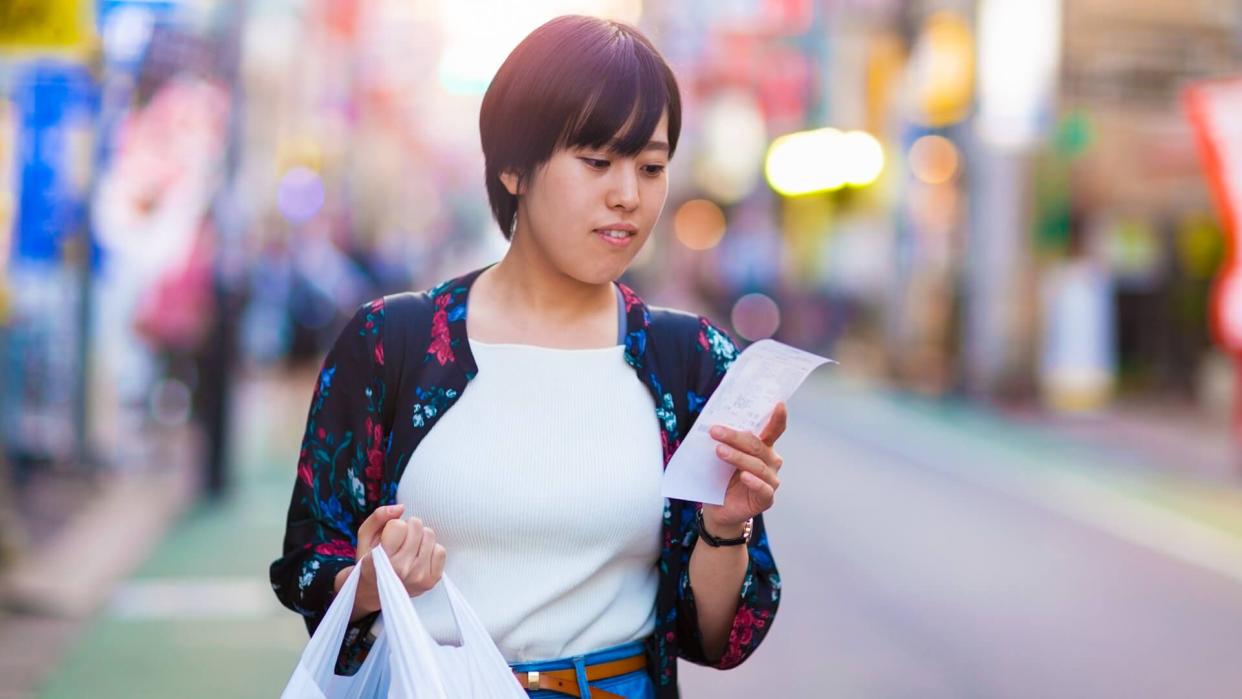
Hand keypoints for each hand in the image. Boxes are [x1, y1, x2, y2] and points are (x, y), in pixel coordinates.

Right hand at [341, 504, 447, 620]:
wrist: (374, 591)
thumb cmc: (370, 560)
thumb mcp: (365, 536)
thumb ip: (378, 517)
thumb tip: (401, 507)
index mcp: (380, 560)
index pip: (399, 525)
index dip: (393, 526)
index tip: (387, 538)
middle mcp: (401, 570)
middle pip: (416, 526)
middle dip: (408, 528)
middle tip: (399, 541)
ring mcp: (419, 577)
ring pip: (429, 535)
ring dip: (419, 537)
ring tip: (408, 549)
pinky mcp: (432, 580)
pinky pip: (440, 550)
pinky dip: (430, 549)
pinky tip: (418, 557)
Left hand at [701, 402, 786, 532]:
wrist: (717, 508)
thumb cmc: (721, 477)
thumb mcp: (720, 456)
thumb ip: (724, 442)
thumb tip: (713, 425)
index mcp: (763, 447)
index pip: (774, 430)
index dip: (778, 418)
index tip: (778, 404)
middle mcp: (771, 461)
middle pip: (757, 446)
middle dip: (735, 437)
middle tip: (716, 431)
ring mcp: (771, 480)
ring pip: (757, 465)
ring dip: (737, 457)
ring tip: (720, 451)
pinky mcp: (766, 498)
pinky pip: (763, 488)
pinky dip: (754, 482)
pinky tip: (743, 476)